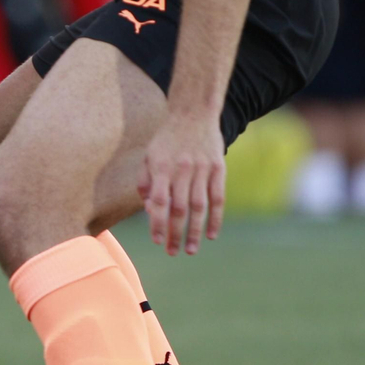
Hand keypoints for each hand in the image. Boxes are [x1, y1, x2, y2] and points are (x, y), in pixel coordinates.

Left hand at [138, 111, 224, 255]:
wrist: (193, 113)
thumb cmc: (167, 138)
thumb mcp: (149, 155)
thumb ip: (145, 182)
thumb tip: (150, 209)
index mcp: (161, 166)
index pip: (159, 201)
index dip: (157, 223)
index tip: (157, 241)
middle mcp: (182, 169)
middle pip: (179, 208)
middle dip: (175, 234)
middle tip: (173, 252)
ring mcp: (202, 169)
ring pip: (199, 207)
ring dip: (195, 231)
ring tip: (190, 250)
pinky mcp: (219, 168)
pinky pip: (218, 198)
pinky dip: (216, 218)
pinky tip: (212, 234)